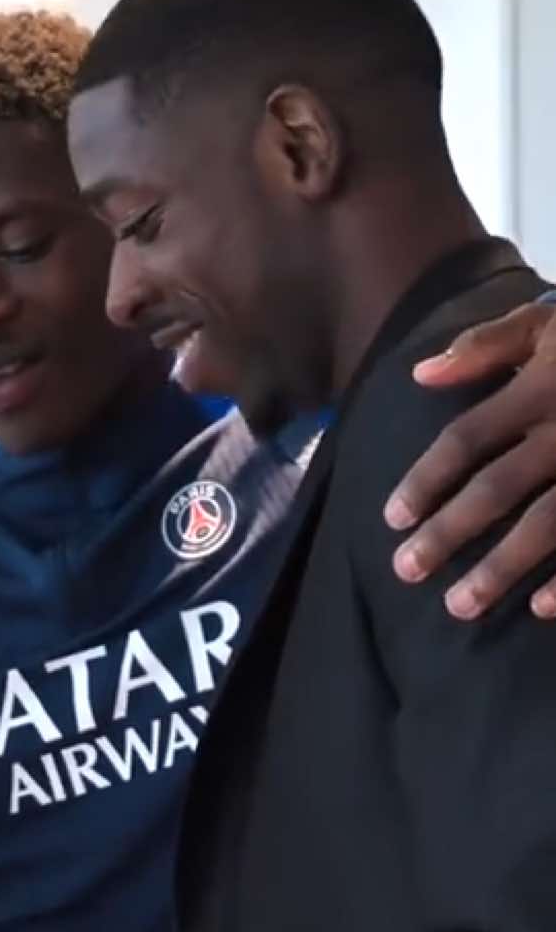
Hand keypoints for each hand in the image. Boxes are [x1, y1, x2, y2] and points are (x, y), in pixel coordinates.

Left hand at [387, 299, 555, 617]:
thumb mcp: (551, 323)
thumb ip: (488, 345)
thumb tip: (420, 374)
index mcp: (543, 385)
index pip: (468, 438)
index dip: (427, 479)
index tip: (392, 519)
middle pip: (498, 487)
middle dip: (449, 532)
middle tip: (405, 571)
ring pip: (546, 522)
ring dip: (502, 567)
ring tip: (459, 606)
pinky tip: (540, 609)